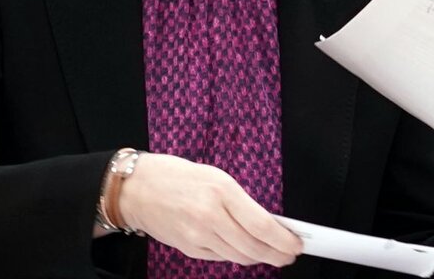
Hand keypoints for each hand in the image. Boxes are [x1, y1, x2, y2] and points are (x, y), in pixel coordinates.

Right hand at [118, 153, 302, 266]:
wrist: (137, 188)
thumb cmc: (176, 175)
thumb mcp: (215, 177)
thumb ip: (240, 201)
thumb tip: (268, 223)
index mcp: (221, 191)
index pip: (262, 225)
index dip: (284, 240)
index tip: (296, 243)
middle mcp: (210, 216)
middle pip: (254, 248)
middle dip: (277, 254)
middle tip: (290, 253)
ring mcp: (198, 236)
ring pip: (240, 257)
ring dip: (259, 257)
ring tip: (271, 252)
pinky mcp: (189, 249)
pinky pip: (222, 257)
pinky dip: (237, 255)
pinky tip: (244, 249)